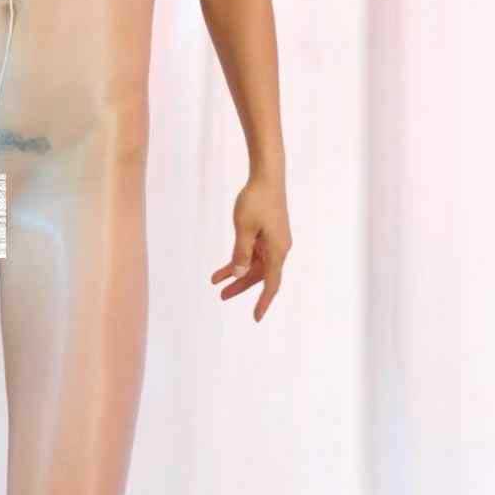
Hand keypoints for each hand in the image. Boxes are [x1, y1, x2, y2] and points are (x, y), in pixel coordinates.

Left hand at [211, 171, 291, 321]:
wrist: (267, 176)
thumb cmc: (256, 200)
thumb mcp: (243, 228)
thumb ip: (241, 253)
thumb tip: (240, 273)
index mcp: (277, 250)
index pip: (271, 283)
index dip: (263, 302)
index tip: (256, 317)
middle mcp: (279, 249)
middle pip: (259, 275)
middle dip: (240, 286)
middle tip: (221, 296)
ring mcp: (273, 241)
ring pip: (254, 264)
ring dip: (236, 272)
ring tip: (215, 282)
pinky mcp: (267, 233)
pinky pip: (253, 252)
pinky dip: (239, 258)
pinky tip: (224, 265)